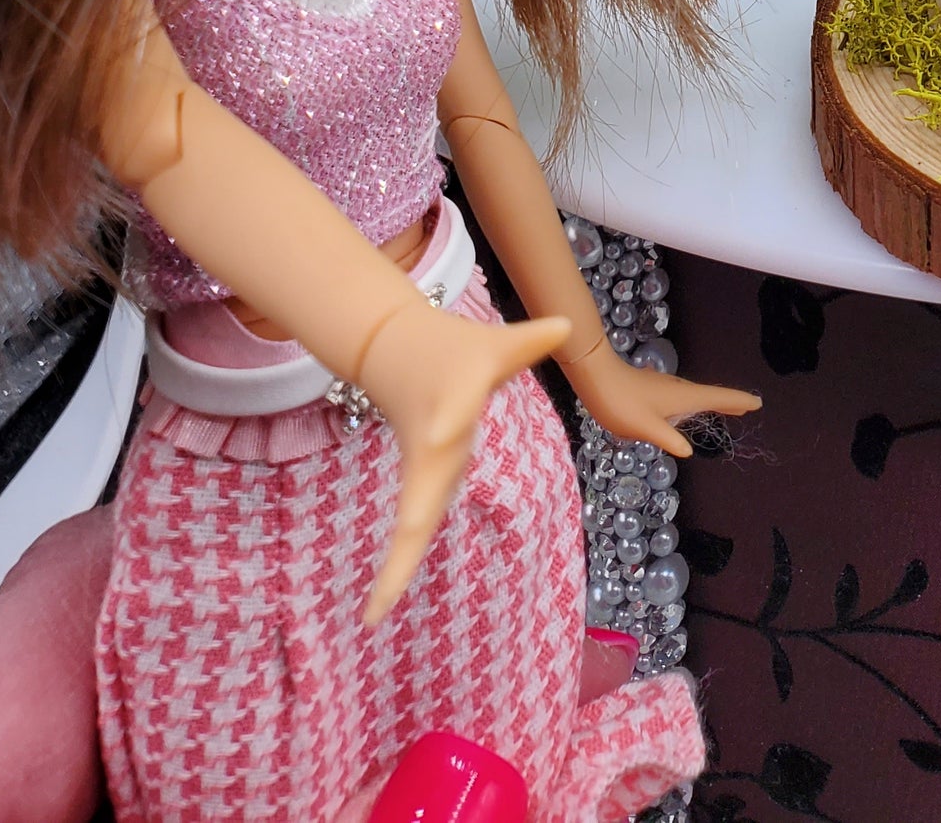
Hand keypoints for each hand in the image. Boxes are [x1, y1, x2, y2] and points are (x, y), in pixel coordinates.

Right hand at [358, 299, 570, 624]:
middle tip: (396, 560)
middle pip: (420, 493)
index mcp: (450, 405)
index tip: (443, 433)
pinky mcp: (420, 486)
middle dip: (411, 527)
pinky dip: (395, 572)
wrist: (397, 353)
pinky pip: (408, 535)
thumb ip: (529, 341)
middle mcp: (433, 447)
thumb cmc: (454, 350)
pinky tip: (376, 615)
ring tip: (374, 616)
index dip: (449, 421)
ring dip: (394, 570)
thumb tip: (566, 325)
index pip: (452, 415)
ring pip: (410, 527)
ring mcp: (423, 472)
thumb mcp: (492, 345)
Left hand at [563, 337, 760, 456]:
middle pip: (709, 395)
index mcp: (681, 397)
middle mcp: (677, 390)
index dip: (737, 401)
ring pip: (695, 395)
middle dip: (729, 401)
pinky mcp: (653, 389)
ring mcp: (665, 388)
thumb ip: (668, 439)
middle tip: (748, 407)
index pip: (716, 399)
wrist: (596, 377)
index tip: (757, 403)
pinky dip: (694, 402)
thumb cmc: (621, 403)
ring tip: (726, 408)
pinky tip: (686, 409)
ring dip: (712, 401)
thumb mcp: (645, 428)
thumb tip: (687, 451)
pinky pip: (682, 397)